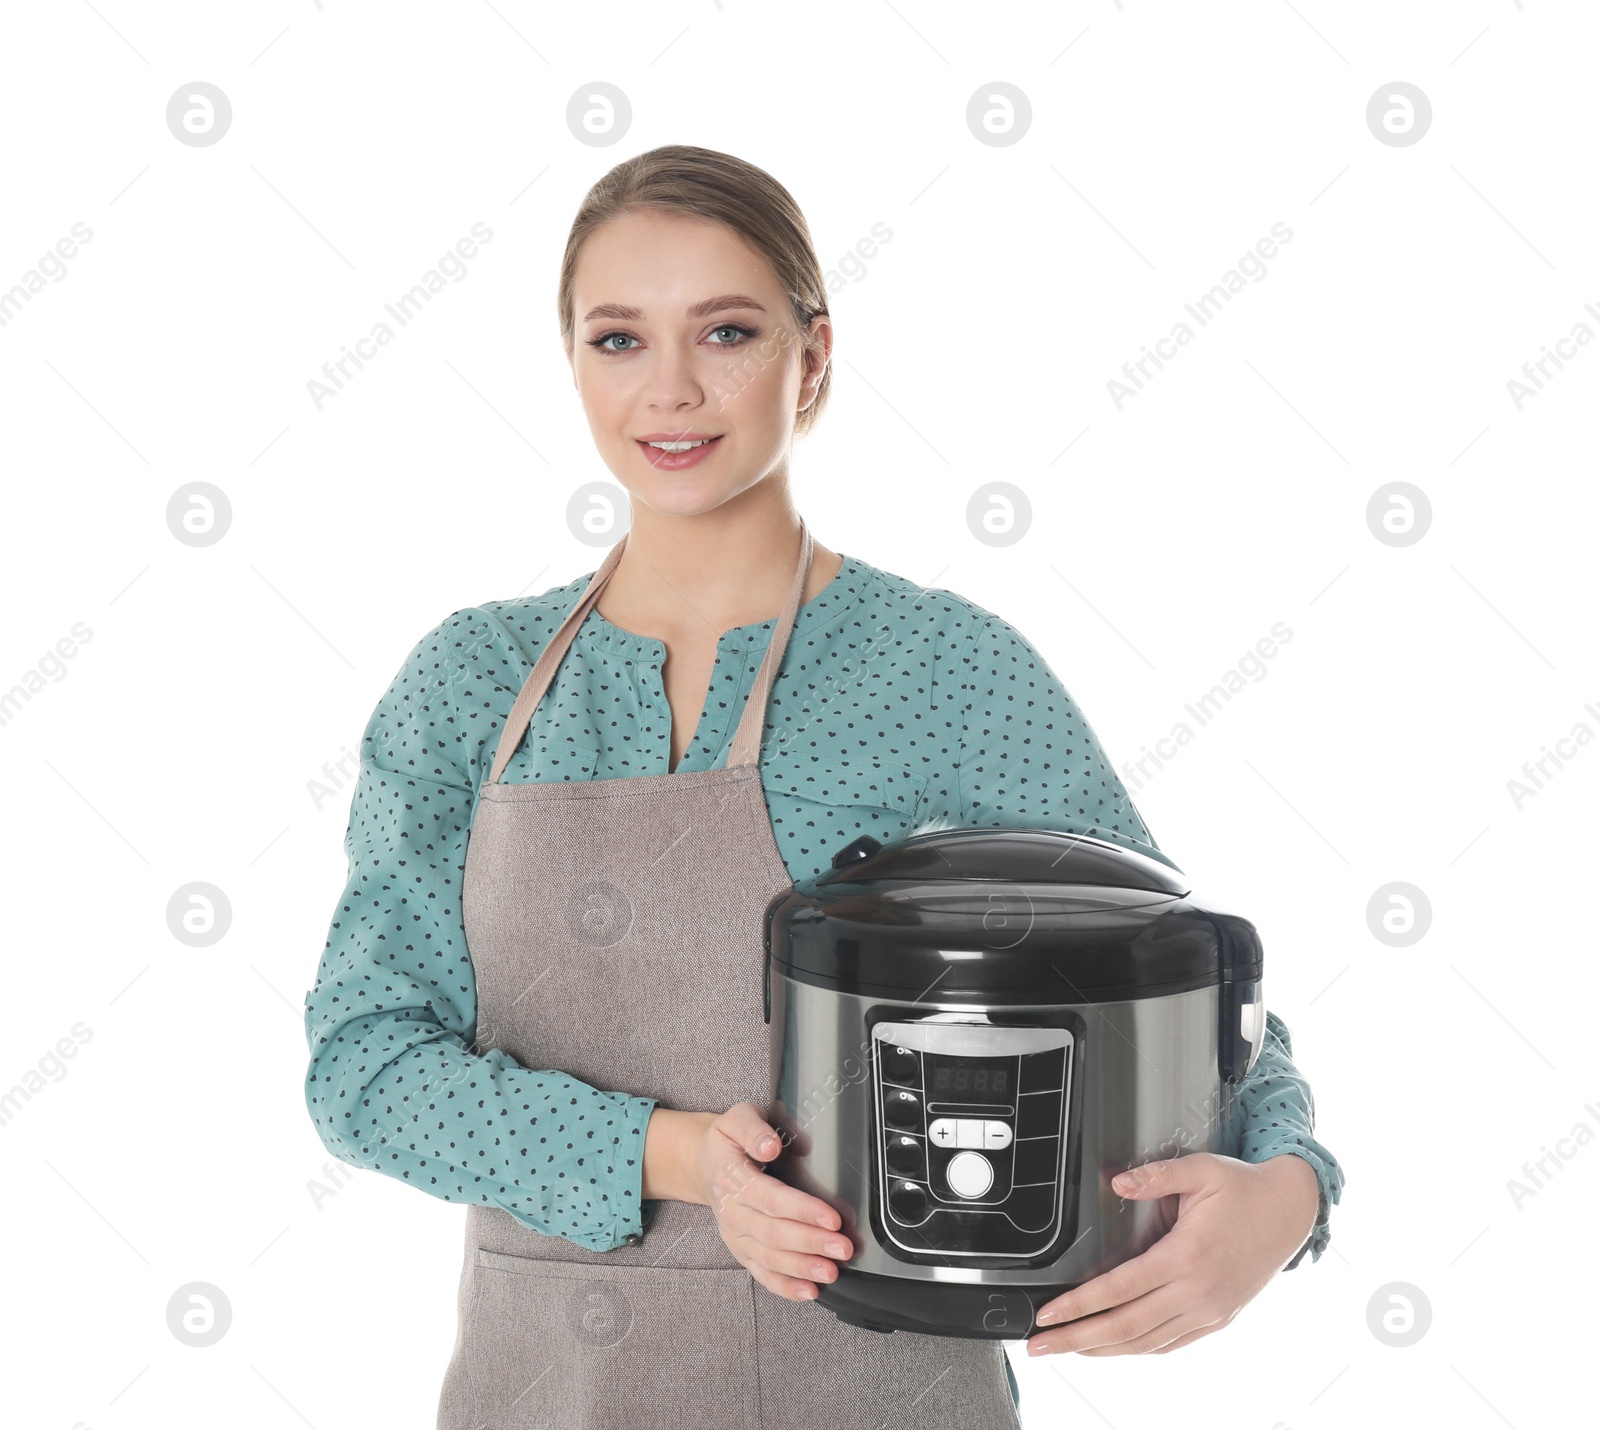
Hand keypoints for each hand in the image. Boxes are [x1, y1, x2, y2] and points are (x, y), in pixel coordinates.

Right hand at [687, 1102, 855, 1303]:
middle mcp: (731, 1210)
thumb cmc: (728, 1140)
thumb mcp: (737, 1118)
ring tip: (831, 1272)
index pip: (770, 1198)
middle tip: (842, 1248)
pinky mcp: (741, 1250)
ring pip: (768, 1258)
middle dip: (811, 1243)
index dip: (802, 1210)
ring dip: (802, 1268)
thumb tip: (770, 1146)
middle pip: (773, 1233)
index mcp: (730, 1176)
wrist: (704, 1162)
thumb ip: (753, 1129)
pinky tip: (808, 1292)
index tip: (832, 1218)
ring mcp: (735, 1234)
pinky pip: (761, 1273)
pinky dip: (784, 1286)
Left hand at [1026, 1152, 1319, 1357]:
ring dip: (1103, 1350)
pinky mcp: (1218, 1318)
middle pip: (1125, 1326)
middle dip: (1076, 1339)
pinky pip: (1172, 1343)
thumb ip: (1154, 1175)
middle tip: (1039, 1345)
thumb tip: (1116, 1181)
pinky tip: (1115, 1347)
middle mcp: (1197, 1292)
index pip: (1119, 1289)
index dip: (1078, 1304)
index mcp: (1186, 1257)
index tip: (1048, 1314)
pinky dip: (1138, 1349)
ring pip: (1147, 1342)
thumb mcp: (1200, 1169)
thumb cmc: (1244, 1189)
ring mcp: (1209, 1311)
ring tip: (1068, 1349)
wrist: (1291, 1212)